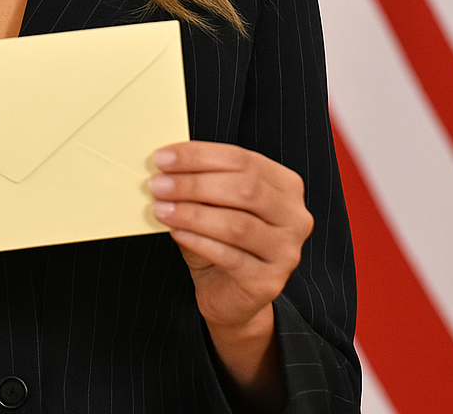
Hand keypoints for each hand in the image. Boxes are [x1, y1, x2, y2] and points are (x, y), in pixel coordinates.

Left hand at [149, 141, 312, 411]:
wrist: (231, 295)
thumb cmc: (221, 241)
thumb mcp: (214, 204)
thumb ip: (201, 183)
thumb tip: (167, 165)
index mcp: (285, 186)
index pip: (243, 160)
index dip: (200, 156)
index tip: (162, 157)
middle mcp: (295, 216)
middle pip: (245, 189)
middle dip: (195, 184)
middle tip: (158, 185)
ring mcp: (286, 251)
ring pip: (238, 224)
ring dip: (193, 214)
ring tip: (161, 209)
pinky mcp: (269, 281)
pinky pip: (230, 257)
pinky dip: (199, 242)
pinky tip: (176, 233)